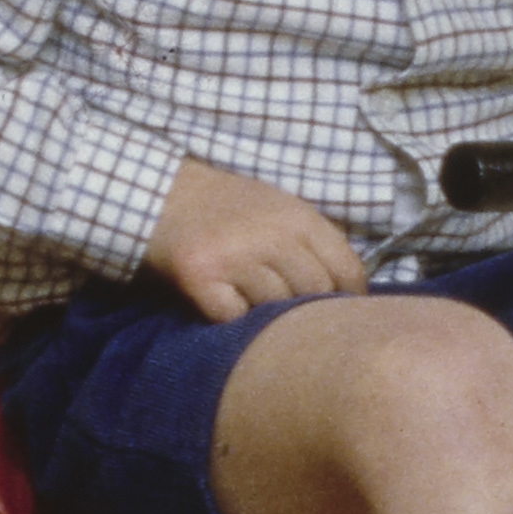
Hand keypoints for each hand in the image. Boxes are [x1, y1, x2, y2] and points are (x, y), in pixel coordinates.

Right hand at [149, 158, 366, 319]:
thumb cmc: (229, 207)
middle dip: (308, 310)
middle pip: (314, 294)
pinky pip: (234, 318)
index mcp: (298, 217)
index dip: (349, 298)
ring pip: (276, 309)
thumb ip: (314, 241)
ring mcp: (235, 257)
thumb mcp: (280, 207)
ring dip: (268, 315)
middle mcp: (271, 236)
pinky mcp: (200, 278)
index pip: (347, 270)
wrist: (162, 194)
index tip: (341, 313)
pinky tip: (225, 304)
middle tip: (296, 318)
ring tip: (254, 304)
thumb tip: (350, 290)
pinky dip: (232, 319)